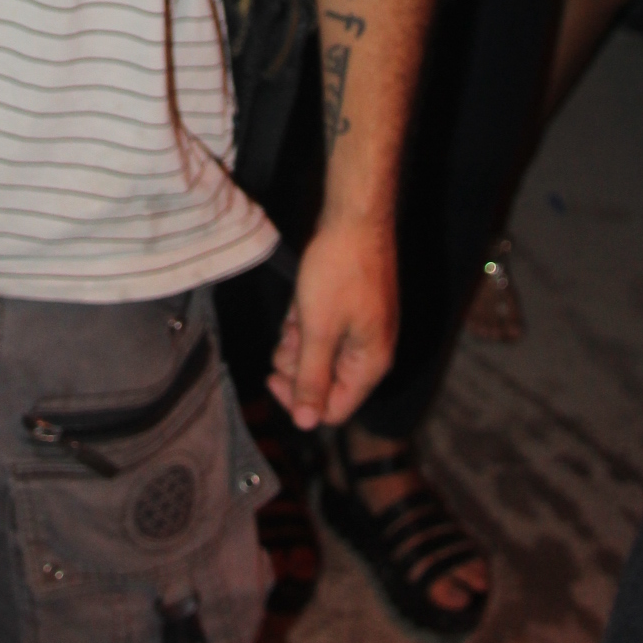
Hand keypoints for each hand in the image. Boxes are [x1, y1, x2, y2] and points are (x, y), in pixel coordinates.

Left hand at [267, 216, 397, 429]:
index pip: (334, 409)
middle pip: (326, 382)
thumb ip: (312, 378)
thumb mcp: (319, 329)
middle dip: (298, 365)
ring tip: (295, 316)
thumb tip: (307, 424)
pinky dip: (305, 322)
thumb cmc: (339, 272)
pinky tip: (298, 304)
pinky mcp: (352, 309)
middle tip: (286, 339)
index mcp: (370, 364)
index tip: (272, 377)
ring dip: (299, 342)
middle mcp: (370, 352)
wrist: (354, 218)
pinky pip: (323, 330)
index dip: (300, 401)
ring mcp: (362, 329)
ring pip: (320, 355)